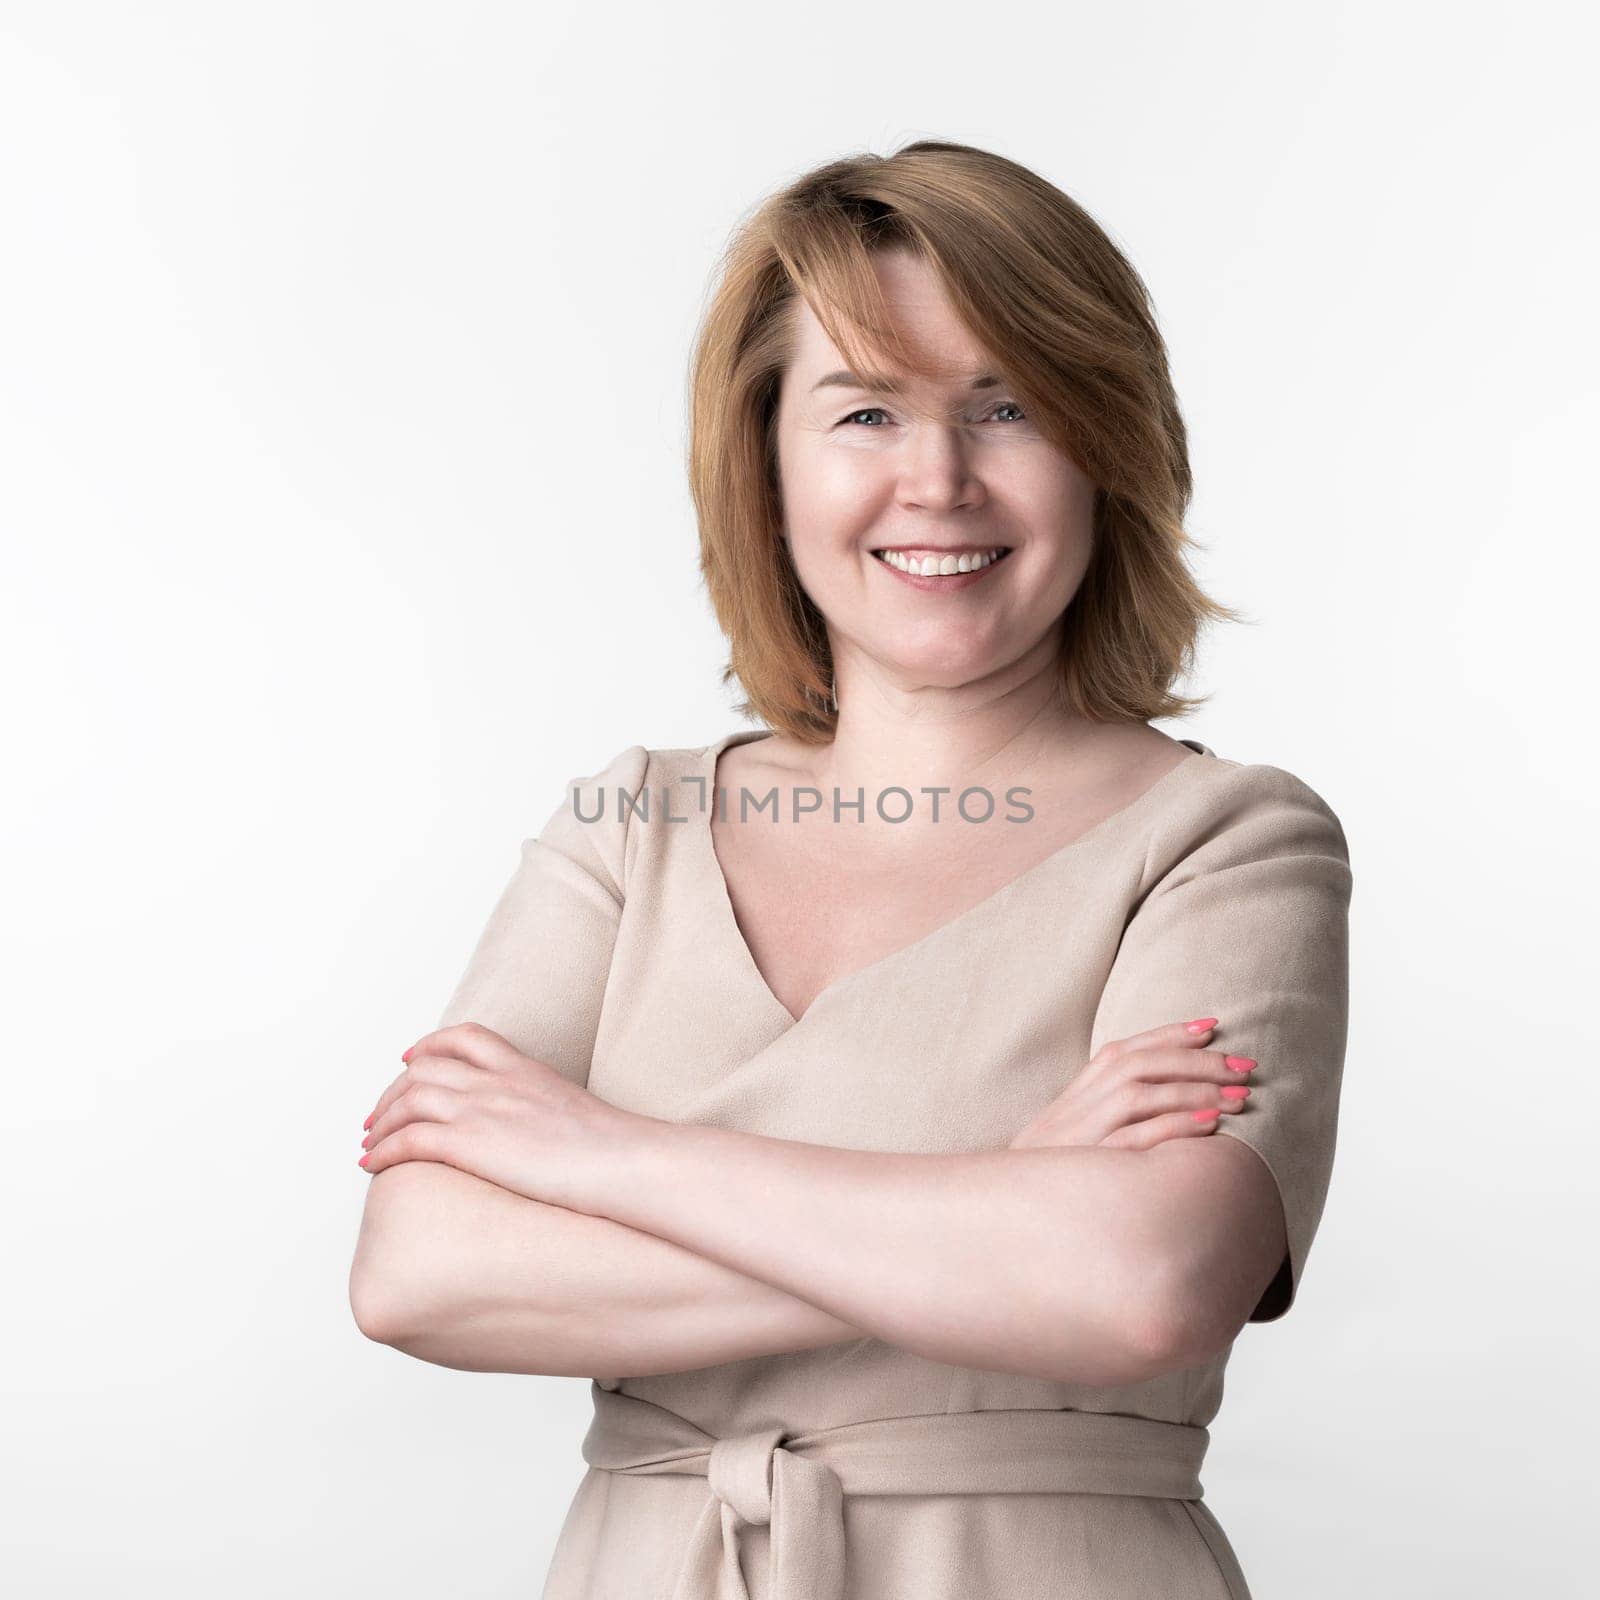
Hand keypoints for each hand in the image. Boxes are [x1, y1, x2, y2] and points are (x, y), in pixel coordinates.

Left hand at [358, 1022, 639, 1212]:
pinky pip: (409, 1140)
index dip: (429, 1045)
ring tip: (368, 1144)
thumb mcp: (575, 1110)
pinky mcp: (473, 1143)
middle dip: (391, 1092)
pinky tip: (372, 1166)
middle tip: (376, 1117)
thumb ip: (547, 1108)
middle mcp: (497, 1081)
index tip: (410, 1060)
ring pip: (409, 1099)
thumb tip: (543, 1131)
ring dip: (380, 1122)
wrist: (624, 1160)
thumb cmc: (613, 1148)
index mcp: (523, 1068)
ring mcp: (484, 1109)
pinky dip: (383, 1150)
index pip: (466, 1036)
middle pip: (424, 1068)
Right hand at [1007, 1018, 1254, 1150]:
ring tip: (1240, 1096)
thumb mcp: (1076, 1131)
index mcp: (1078, 1091)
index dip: (1169, 1033)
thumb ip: (1110, 1108)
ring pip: (1140, 1094)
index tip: (1212, 1026)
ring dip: (1194, 1089)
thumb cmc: (1055, 1172)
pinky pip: (1136, 1139)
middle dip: (1196, 1060)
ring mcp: (1082, 1132)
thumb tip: (1167, 1095)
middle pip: (1139, 1064)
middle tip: (1245, 1065)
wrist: (1008, 1207)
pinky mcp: (1090, 1165)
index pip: (1126, 1048)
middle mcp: (1079, 1104)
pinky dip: (1175, 1126)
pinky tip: (1211, 1124)